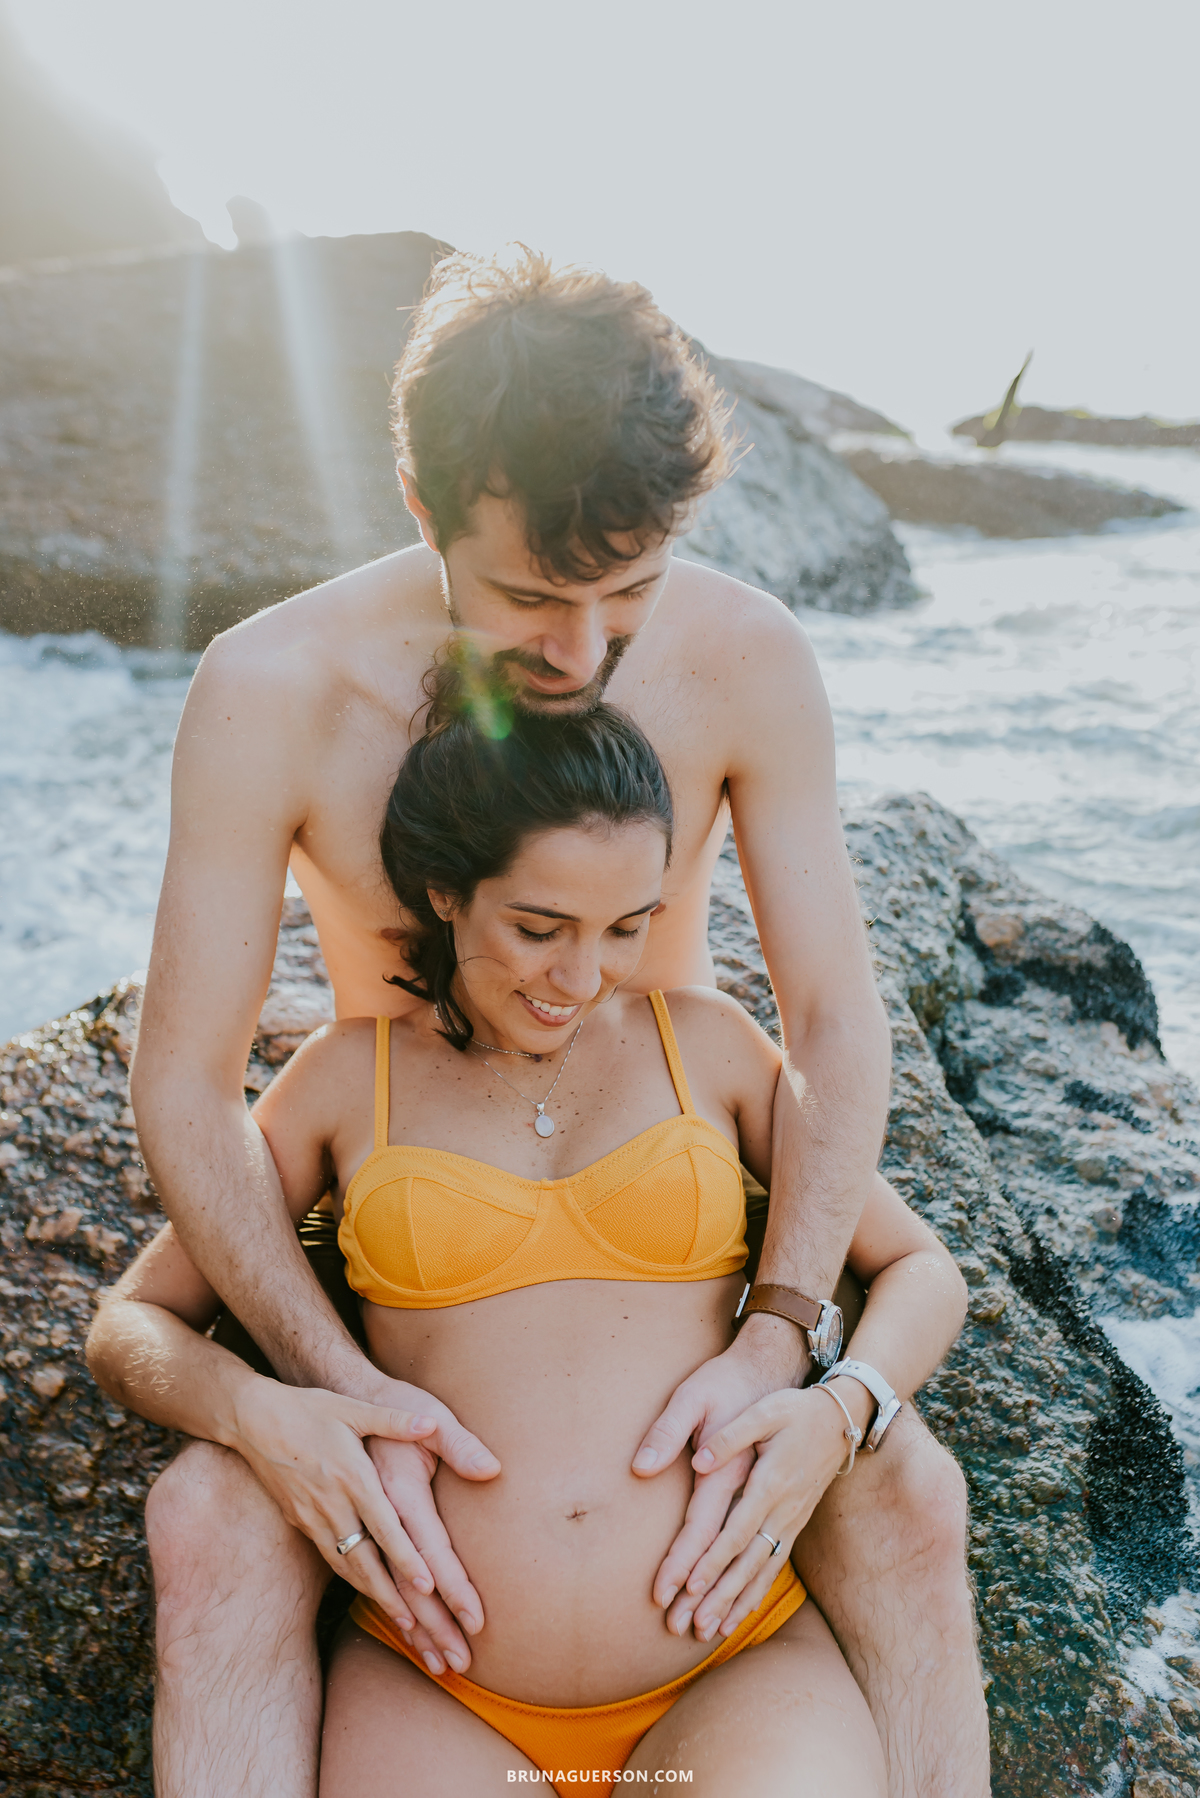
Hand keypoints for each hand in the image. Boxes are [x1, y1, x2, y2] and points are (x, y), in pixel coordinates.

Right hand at [230, 1376, 498, 1671]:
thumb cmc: (309, 1409)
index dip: (406, 1557)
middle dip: (396, 1598)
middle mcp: (332, 1505)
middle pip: (368, 1562)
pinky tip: (371, 1594)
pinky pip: (332, 1559)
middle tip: (422, 1628)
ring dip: (377, 1597)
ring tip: (406, 1627)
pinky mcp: (301, 1523)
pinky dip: (354, 1581)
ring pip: (349, 1567)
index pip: (384, 1526)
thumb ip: (395, 1420)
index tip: (428, 1587)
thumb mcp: (353, 1407)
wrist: (253, 1420)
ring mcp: (313, 1519)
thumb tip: (433, 1422)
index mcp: (351, 1477)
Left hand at [631, 1318, 805, 1637]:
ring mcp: (792, 1521)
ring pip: (761, 1571)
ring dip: (734, 1603)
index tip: (688, 1586)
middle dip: (715, 1595)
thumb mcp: (764, 1410)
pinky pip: (774, 1567)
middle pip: (746, 1561)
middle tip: (686, 1626)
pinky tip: (738, 1615)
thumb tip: (699, 1460)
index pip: (736, 1529)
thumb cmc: (795, 1409)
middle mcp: (783, 1510)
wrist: (841, 1418)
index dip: (712, 1560)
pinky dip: (755, 1594)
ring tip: (707, 1632)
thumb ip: (730, 1436)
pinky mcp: (794, 1525)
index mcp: (770, 1482)